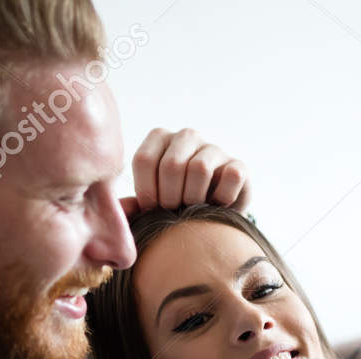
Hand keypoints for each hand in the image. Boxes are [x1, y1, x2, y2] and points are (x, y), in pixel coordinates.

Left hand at [120, 127, 250, 215]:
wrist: (212, 219)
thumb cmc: (175, 209)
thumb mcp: (150, 205)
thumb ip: (132, 206)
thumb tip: (121, 209)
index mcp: (159, 139)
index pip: (144, 160)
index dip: (147, 192)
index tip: (153, 209)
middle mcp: (186, 136)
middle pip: (172, 165)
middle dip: (171, 198)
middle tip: (175, 212)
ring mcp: (214, 148)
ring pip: (200, 169)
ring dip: (195, 199)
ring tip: (195, 210)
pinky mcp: (239, 164)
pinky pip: (231, 176)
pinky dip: (222, 199)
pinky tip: (218, 205)